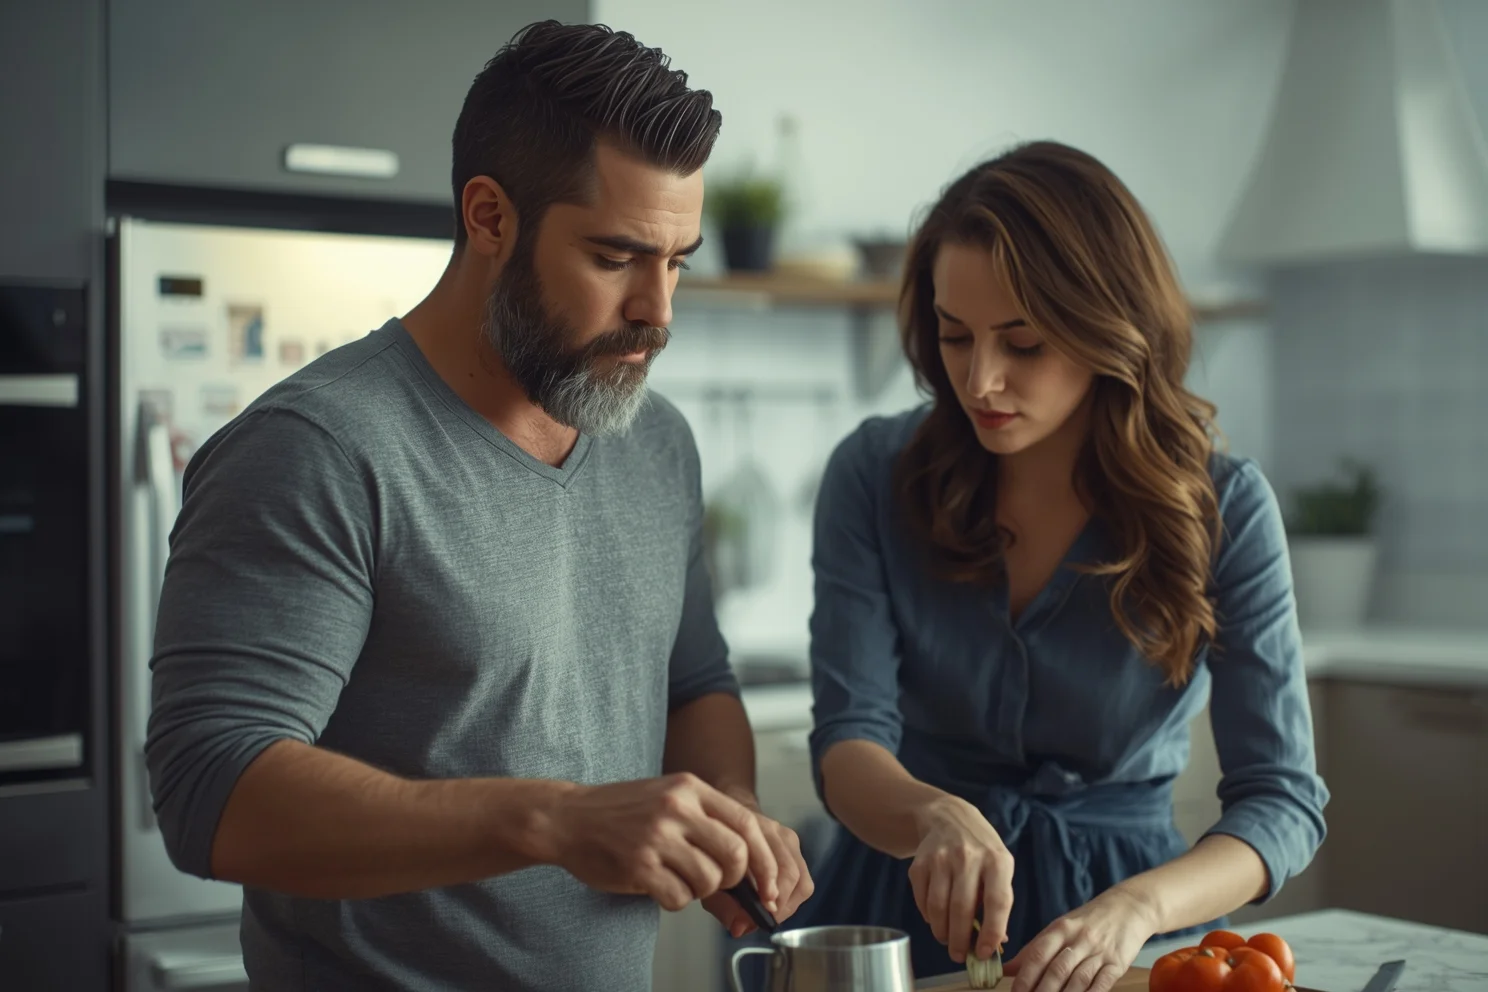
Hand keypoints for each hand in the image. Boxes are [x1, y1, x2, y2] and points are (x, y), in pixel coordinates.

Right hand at [548, 772, 779, 911]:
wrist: (567, 817)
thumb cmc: (621, 811)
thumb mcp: (668, 795)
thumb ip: (707, 818)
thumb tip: (752, 860)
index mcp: (689, 788)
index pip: (747, 823)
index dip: (765, 860)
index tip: (769, 885)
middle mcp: (676, 808)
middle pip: (736, 855)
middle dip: (734, 880)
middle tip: (717, 882)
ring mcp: (657, 837)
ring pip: (709, 881)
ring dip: (699, 890)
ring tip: (677, 878)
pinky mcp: (639, 866)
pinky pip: (679, 898)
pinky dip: (675, 899)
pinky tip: (658, 885)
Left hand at [701, 798, 814, 936]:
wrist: (726, 825)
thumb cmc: (718, 855)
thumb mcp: (712, 880)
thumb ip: (723, 906)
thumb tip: (740, 928)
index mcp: (746, 833)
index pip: (768, 864)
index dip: (769, 892)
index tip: (764, 911)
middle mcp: (770, 830)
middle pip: (790, 873)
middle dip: (781, 903)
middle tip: (766, 918)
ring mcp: (785, 836)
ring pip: (801, 877)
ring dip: (789, 902)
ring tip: (772, 913)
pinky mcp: (795, 846)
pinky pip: (803, 877)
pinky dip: (793, 896)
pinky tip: (777, 903)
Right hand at [907, 796, 1013, 964]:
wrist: (949, 817)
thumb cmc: (982, 850)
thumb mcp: (1000, 867)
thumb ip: (1000, 902)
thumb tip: (995, 943)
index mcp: (997, 860)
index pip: (997, 901)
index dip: (992, 932)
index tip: (985, 953)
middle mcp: (968, 856)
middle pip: (962, 908)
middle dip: (960, 940)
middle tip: (959, 956)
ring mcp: (941, 858)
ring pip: (938, 907)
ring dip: (942, 932)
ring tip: (947, 940)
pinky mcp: (919, 862)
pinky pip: (922, 900)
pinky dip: (929, 917)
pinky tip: (936, 919)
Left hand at [1004, 887, 1157, 991]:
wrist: (1129, 907)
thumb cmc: (1089, 920)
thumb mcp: (1061, 927)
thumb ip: (1035, 949)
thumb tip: (1007, 969)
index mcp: (1060, 928)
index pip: (1038, 954)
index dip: (1025, 977)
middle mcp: (1079, 939)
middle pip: (1056, 970)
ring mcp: (1099, 952)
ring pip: (1077, 980)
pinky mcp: (1117, 963)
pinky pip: (1101, 984)